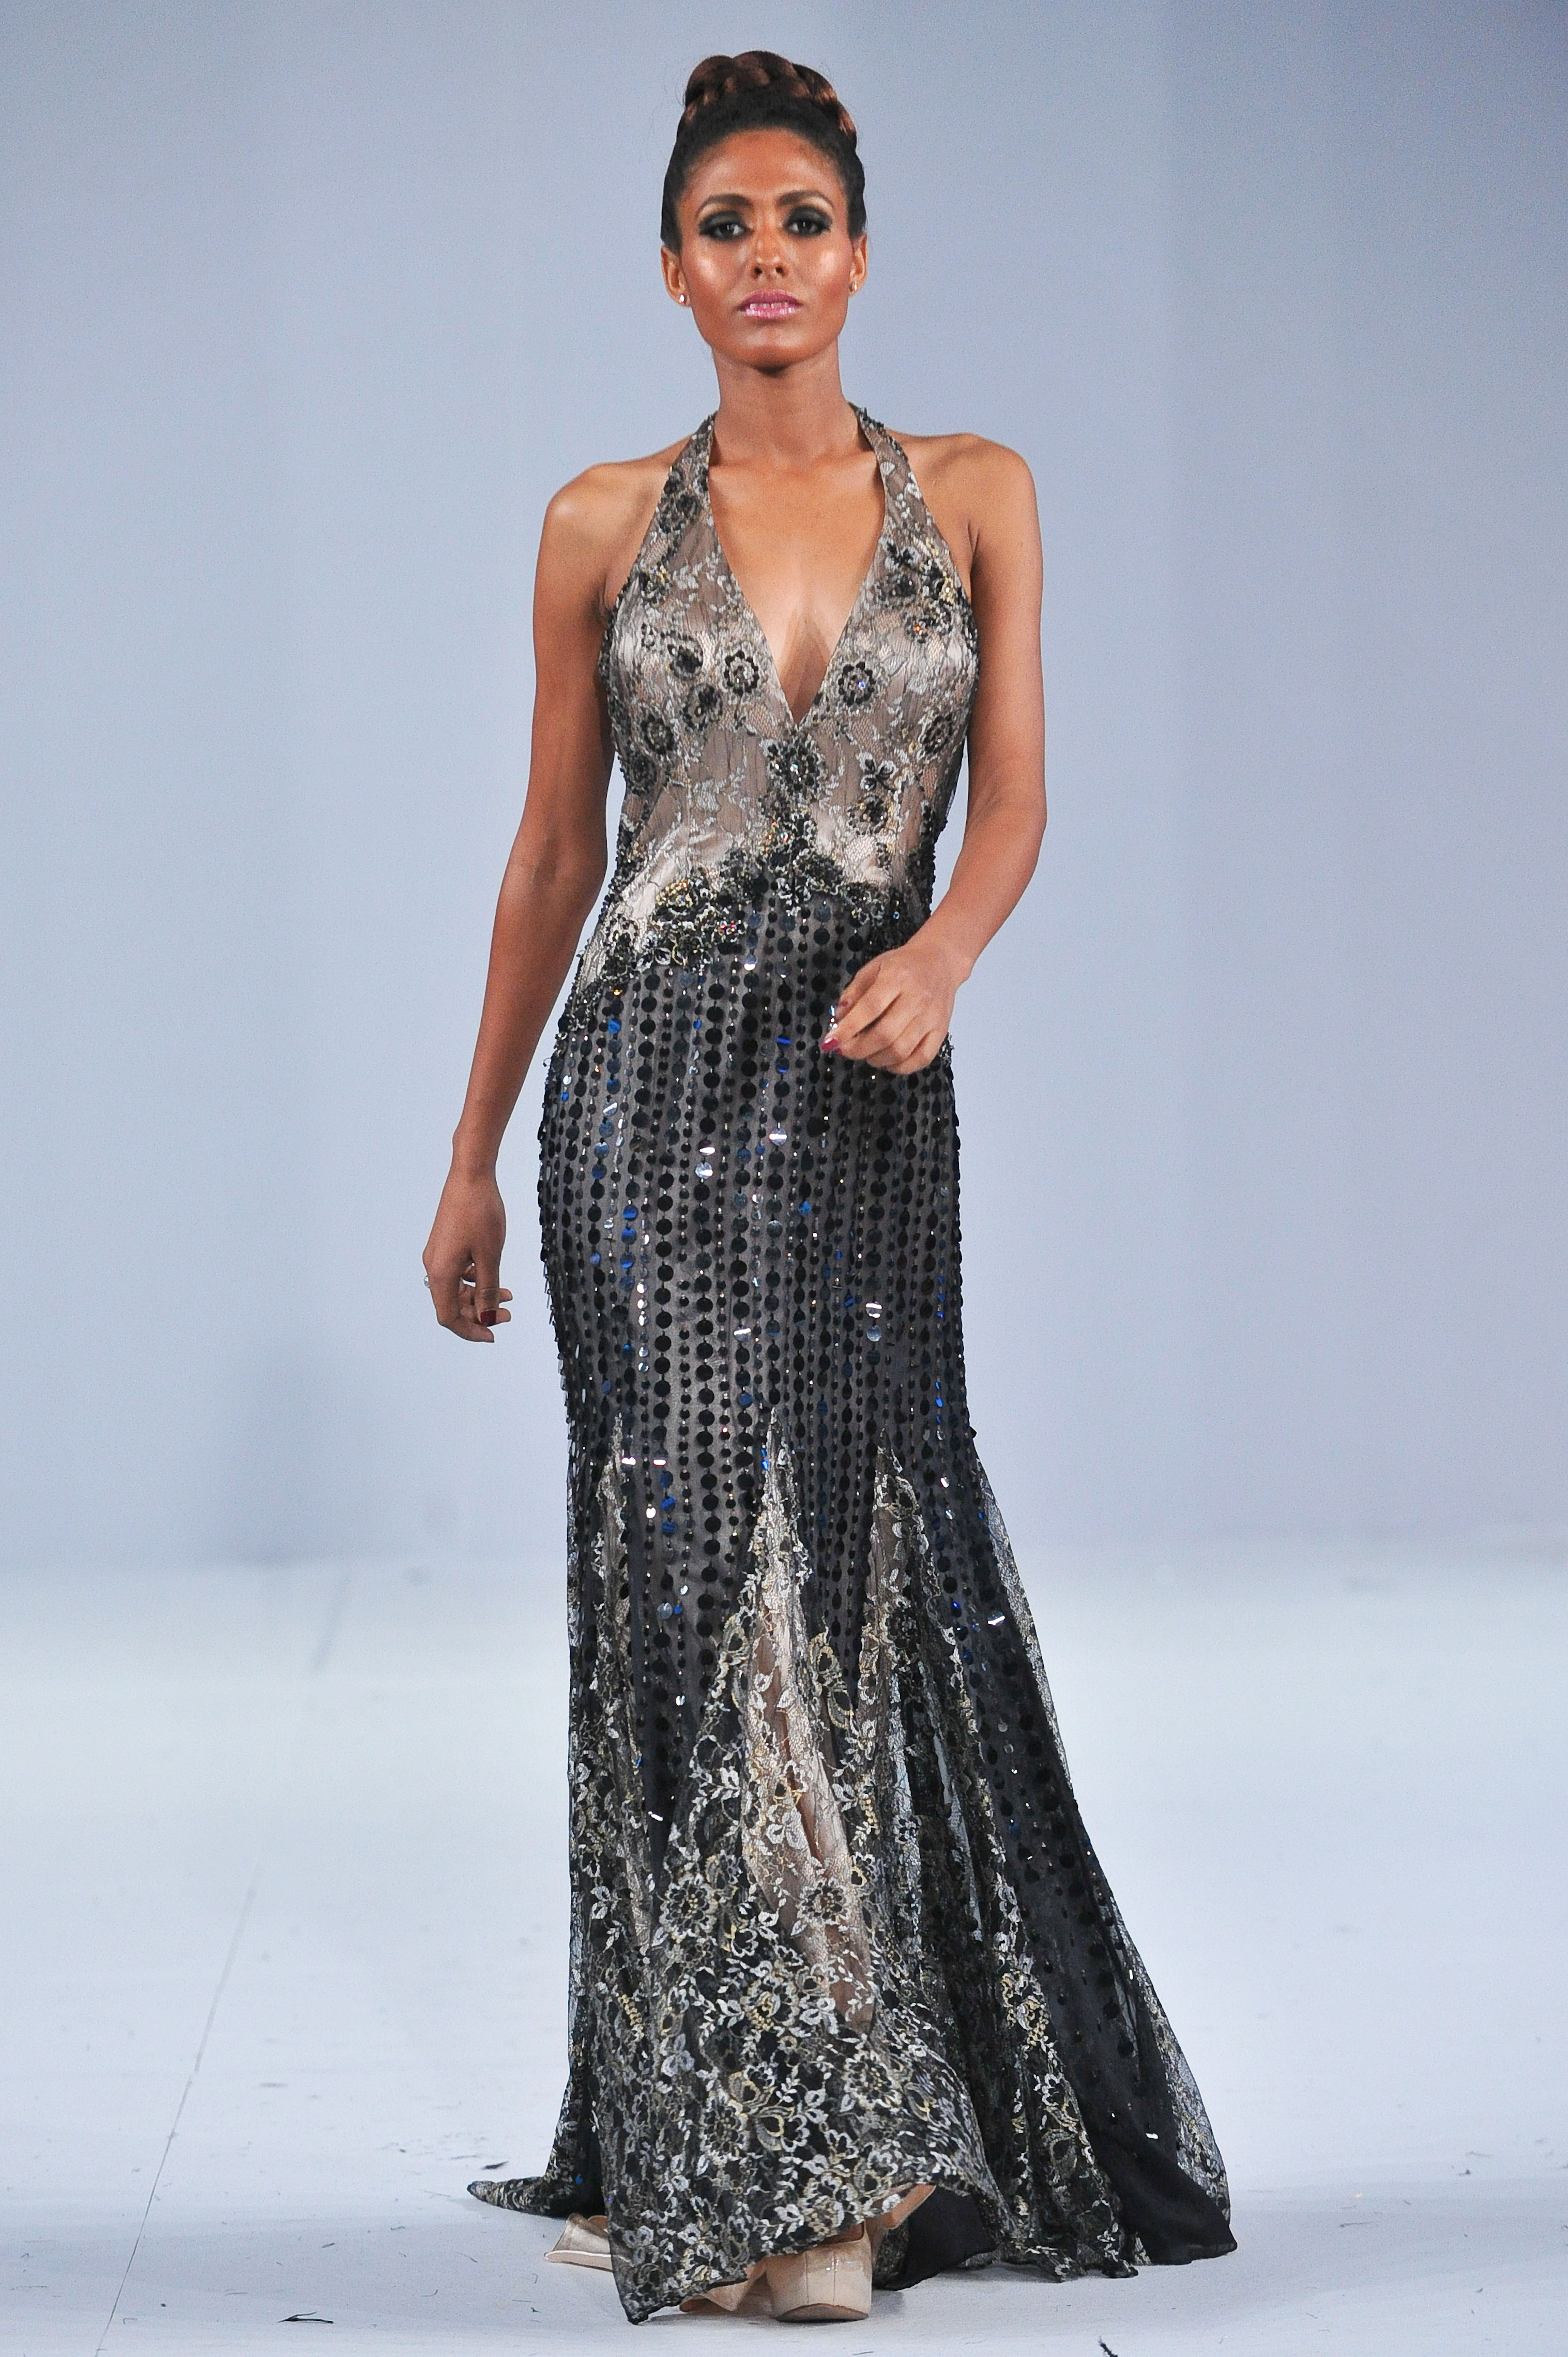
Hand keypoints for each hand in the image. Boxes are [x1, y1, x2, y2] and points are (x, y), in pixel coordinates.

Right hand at [423, 1166, 512, 1341]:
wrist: (471, 1175)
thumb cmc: (481, 1213)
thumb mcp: (491, 1256)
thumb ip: (488, 1291)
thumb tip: (487, 1318)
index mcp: (441, 1272)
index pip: (449, 1317)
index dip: (470, 1331)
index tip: (493, 1335)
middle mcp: (433, 1266)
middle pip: (452, 1305)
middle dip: (479, 1313)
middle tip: (508, 1315)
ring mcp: (438, 1254)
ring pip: (456, 1289)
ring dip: (480, 1296)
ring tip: (508, 1296)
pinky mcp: (444, 1244)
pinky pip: (457, 1272)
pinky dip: (475, 1279)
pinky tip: (493, 1276)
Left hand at [820, 934, 967, 1073]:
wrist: (940, 961)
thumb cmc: (904, 966)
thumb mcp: (873, 968)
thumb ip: (854, 992)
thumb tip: (839, 1019)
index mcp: (897, 977)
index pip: (870, 1008)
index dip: (848, 1029)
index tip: (830, 1041)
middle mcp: (917, 998)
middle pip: (885, 1034)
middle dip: (858, 1049)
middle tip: (845, 1050)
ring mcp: (931, 1017)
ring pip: (901, 1050)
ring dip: (876, 1059)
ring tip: (865, 1054)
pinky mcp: (941, 1031)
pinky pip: (921, 1058)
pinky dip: (900, 1067)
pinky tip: (887, 1061)